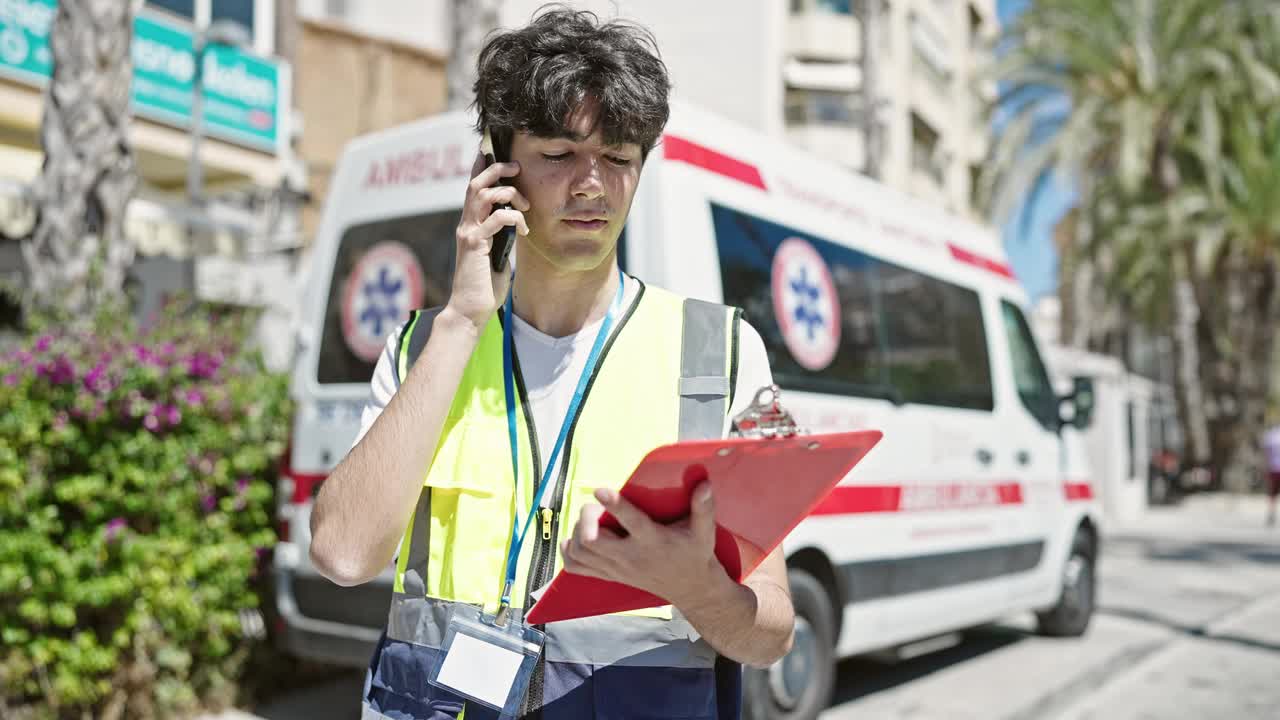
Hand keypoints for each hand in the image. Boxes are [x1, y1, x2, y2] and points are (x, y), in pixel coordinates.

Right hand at [444, 153, 530, 330]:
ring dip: (508, 192)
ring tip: (525, 205)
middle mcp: (466, 224)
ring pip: (483, 194)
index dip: (480, 166)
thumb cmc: (485, 284)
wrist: (469, 309)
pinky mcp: (474, 245)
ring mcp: (468, 233)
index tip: (490, 150)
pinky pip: (496, 219)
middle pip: (476, 183)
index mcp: (471, 224)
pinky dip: (514, 218)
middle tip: (515, 166)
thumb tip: (516, 220)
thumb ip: (502, 235)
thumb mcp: (497, 253)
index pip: (473, 188)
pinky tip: (524, 230)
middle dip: (496, 168)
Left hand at [559, 482, 724, 608]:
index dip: (614, 505)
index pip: (631, 523)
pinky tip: (575, 539)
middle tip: (595, 507)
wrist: (691, 589)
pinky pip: (577, 567)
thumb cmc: (695, 555)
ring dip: (577, 532)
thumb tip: (704, 483)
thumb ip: (703, 508)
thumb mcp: (704, 533)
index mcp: (652, 541)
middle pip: (592, 540)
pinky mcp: (610, 575)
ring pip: (581, 552)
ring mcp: (617, 568)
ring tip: (589, 520)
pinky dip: (569, 552)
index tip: (601, 490)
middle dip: (587, 518)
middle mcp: (630, 556)